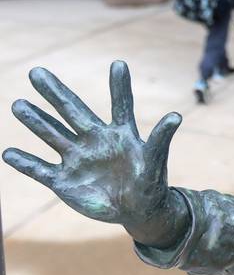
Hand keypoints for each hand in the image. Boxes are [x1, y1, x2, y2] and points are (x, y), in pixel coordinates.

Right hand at [3, 61, 187, 246]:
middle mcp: (95, 141)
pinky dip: (25, 163)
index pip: (120, 104)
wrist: (138, 211)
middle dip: (54, 92)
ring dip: (35, 121)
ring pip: (52, 135)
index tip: (120, 63)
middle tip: (37, 72)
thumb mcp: (154, 160)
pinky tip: (8, 153)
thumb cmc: (150, 184)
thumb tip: (176, 115)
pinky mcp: (65, 181)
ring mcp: (78, 159)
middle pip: (71, 111)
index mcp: (120, 134)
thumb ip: (161, 139)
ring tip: (18, 104)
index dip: (119, 85)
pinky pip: (41, 170)